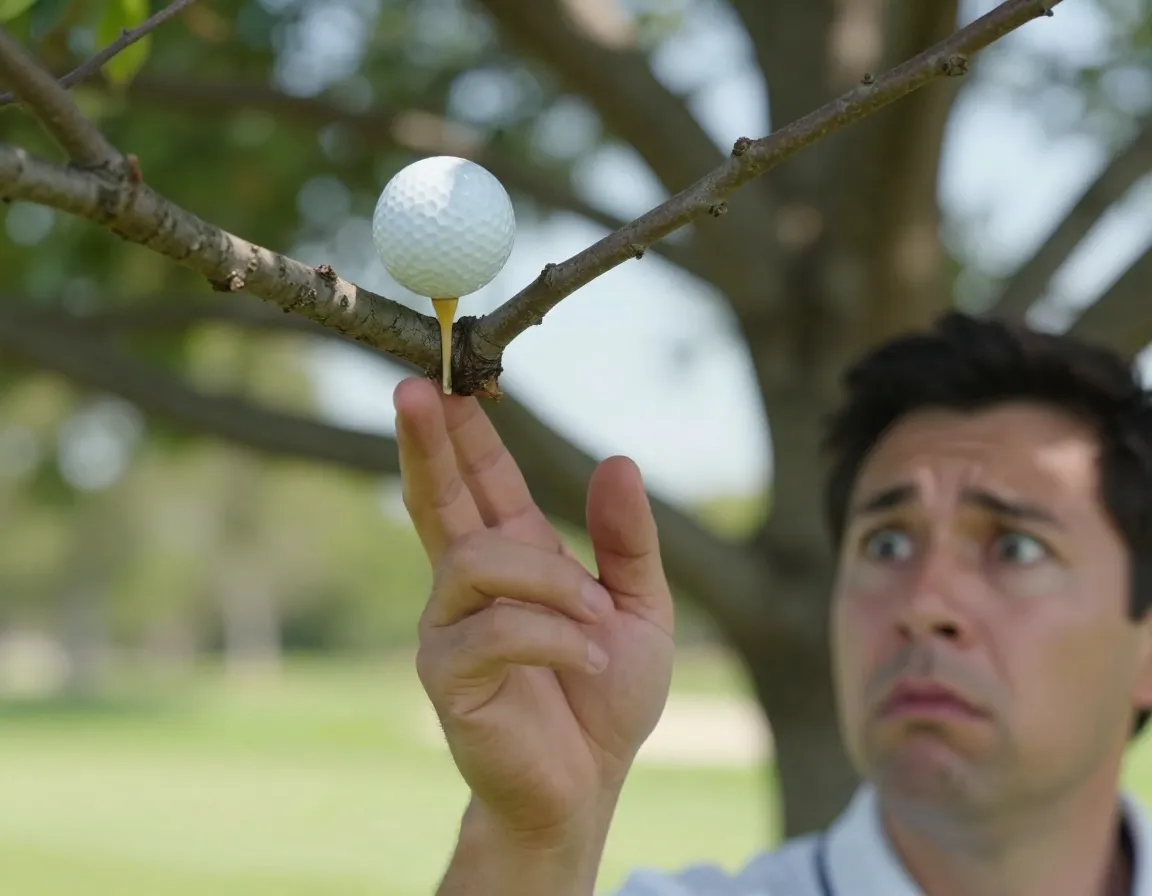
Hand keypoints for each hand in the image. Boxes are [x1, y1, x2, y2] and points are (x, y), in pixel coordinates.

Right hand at [394, 377, 674, 845]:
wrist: (591, 782)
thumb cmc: (605, 694)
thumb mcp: (638, 606)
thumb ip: (627, 539)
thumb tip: (617, 459)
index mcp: (514, 558)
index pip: (478, 483)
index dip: (463, 434)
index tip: (448, 380)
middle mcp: (470, 585)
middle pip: (436, 498)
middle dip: (427, 443)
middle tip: (415, 388)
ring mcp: (451, 627)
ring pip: (475, 560)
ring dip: (550, 580)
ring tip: (596, 618)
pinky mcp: (447, 675)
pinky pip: (495, 628)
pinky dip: (552, 634)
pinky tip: (584, 658)